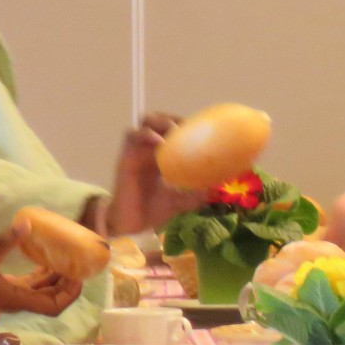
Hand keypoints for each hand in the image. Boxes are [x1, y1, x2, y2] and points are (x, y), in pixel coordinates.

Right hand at [0, 218, 84, 317]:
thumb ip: (3, 241)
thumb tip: (25, 222)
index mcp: (18, 300)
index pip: (54, 306)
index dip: (70, 294)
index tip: (80, 276)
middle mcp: (18, 301)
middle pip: (51, 298)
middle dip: (67, 283)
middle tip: (77, 262)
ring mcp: (10, 295)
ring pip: (40, 291)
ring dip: (54, 277)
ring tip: (66, 256)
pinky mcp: (2, 288)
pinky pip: (28, 284)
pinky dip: (40, 274)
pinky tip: (43, 257)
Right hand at [110, 113, 204, 233]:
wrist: (134, 226)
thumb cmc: (155, 211)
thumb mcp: (182, 200)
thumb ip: (198, 193)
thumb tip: (219, 187)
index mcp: (161, 156)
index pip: (170, 130)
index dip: (183, 124)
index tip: (198, 129)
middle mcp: (148, 150)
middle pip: (158, 120)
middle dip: (172, 119)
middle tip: (184, 129)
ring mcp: (136, 152)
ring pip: (145, 122)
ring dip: (161, 122)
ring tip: (174, 132)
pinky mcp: (126, 157)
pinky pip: (132, 136)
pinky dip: (147, 135)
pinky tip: (160, 143)